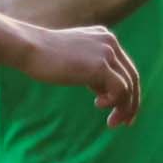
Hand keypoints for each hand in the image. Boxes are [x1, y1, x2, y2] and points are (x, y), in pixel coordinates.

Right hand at [14, 23, 141, 126]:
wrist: (29, 48)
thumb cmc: (44, 58)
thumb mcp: (75, 60)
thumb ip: (92, 70)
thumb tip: (104, 91)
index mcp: (105, 39)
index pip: (126, 68)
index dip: (128, 91)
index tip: (122, 111)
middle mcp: (110, 42)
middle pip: (132, 77)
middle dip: (131, 103)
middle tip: (125, 123)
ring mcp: (107, 52)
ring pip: (129, 85)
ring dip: (123, 108)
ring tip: (111, 122)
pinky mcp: (100, 65)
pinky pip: (120, 89)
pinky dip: (114, 102)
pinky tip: (98, 105)